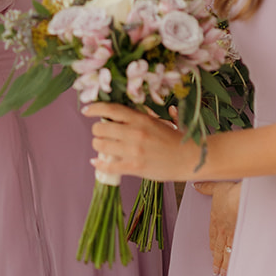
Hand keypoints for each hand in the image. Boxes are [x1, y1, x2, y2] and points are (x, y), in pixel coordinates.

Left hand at [83, 101, 201, 182]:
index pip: (110, 109)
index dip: (94, 108)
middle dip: (97, 130)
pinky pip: (109, 165)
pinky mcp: (134, 167)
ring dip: (98, 145)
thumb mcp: (158, 120)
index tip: (86, 110)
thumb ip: (140, 115)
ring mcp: (133, 150)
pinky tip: (96, 162)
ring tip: (103, 147)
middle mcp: (135, 132)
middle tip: (102, 133)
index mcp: (140, 118)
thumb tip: (122, 111)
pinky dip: (99, 164)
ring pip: (101, 145)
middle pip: (101, 127)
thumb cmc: (175, 139)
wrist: (190, 159)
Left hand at [204, 180, 240, 275]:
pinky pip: (236, 252)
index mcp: (215, 220)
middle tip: (216, 271)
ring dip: (223, 265)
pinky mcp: (240, 238)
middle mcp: (221, 230)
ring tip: (222, 274)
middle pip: (217, 249)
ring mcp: (231, 235)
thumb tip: (196, 185)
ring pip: (226, 254)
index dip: (212, 246)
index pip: (212, 237)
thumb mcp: (216, 187)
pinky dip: (234, 261)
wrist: (240, 199)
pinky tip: (235, 269)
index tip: (212, 253)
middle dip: (216, 261)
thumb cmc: (229, 193)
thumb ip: (206, 187)